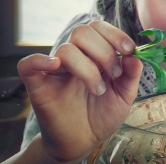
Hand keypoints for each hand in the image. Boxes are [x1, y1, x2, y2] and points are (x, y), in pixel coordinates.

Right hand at [17, 21, 142, 162]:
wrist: (84, 140)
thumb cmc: (103, 114)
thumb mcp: (125, 95)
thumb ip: (132, 74)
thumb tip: (134, 56)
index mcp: (95, 54)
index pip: (99, 28)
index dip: (115, 34)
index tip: (129, 50)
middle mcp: (75, 57)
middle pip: (82, 32)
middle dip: (104, 51)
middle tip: (114, 75)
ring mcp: (56, 70)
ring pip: (66, 49)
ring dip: (87, 68)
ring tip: (98, 90)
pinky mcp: (39, 86)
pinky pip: (28, 65)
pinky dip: (38, 61)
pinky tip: (54, 66)